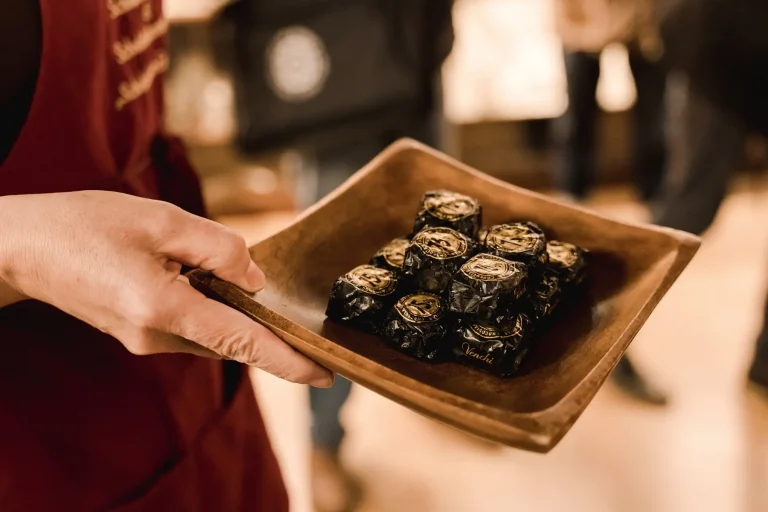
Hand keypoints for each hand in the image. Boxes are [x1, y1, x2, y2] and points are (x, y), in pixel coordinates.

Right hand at [0, 191, 332, 386]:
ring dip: (232, 308)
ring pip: (212, 329)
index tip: (326, 374)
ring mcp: (145, 341)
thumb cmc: (84, 226)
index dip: (289, 360)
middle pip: (232, 336)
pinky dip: (210, 306)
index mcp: (163, 309)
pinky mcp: (140, 334)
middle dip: (264, 322)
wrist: (22, 247)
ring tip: (222, 267)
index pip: (243, 342)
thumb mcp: (160, 220)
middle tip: (292, 304)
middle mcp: (156, 337)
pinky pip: (192, 325)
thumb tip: (254, 277)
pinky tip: (198, 275)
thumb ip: (218, 248)